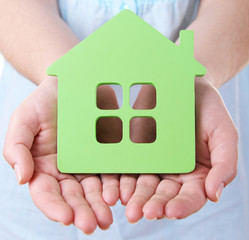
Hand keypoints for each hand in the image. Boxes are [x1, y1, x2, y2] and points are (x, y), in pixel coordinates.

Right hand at [3, 79, 120, 233]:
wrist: (67, 86)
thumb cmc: (42, 103)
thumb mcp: (23, 121)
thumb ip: (17, 149)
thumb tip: (22, 178)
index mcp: (43, 168)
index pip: (46, 194)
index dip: (54, 208)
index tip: (66, 218)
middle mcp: (66, 171)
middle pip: (73, 196)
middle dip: (82, 212)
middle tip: (94, 225)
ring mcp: (87, 164)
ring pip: (94, 189)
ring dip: (100, 205)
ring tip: (108, 217)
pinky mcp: (104, 154)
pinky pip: (110, 171)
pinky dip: (116, 185)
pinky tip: (121, 194)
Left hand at [120, 80, 237, 221]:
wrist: (187, 86)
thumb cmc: (210, 111)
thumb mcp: (224, 134)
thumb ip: (225, 165)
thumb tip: (213, 195)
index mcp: (195, 175)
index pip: (190, 197)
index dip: (181, 206)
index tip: (170, 211)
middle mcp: (172, 173)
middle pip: (162, 195)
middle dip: (152, 205)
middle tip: (141, 213)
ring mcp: (153, 162)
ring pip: (143, 184)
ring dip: (134, 196)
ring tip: (126, 204)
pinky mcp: (137, 150)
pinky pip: (128, 165)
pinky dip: (121, 178)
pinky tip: (115, 186)